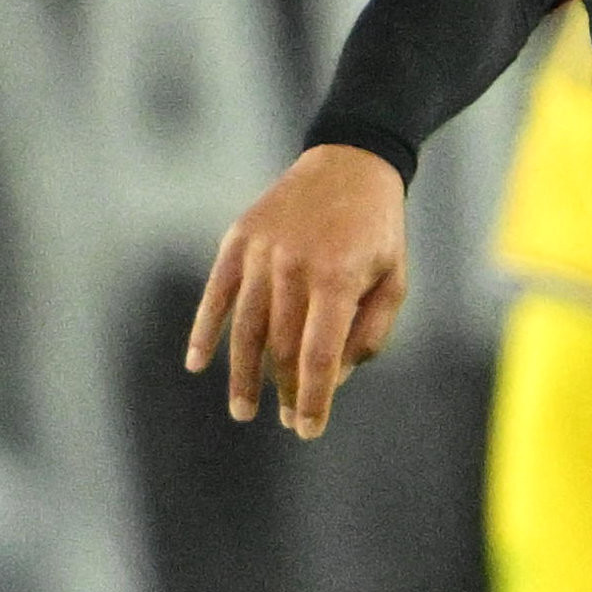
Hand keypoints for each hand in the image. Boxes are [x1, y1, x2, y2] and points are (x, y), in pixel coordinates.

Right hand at [183, 142, 409, 435]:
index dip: (313, 398)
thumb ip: (368, 333)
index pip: (318, 355)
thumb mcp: (394, 281)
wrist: (349, 162)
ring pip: (245, 328)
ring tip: (243, 410)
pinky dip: (204, 330)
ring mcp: (260, 251)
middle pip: (280, 346)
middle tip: (287, 418)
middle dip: (284, 390)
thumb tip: (334, 379)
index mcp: (336, 277)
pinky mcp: (238, 239)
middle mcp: (293, 265)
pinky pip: (216, 293)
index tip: (308, 429)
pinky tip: (197, 363)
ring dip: (242, 374)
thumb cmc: (377, 230)